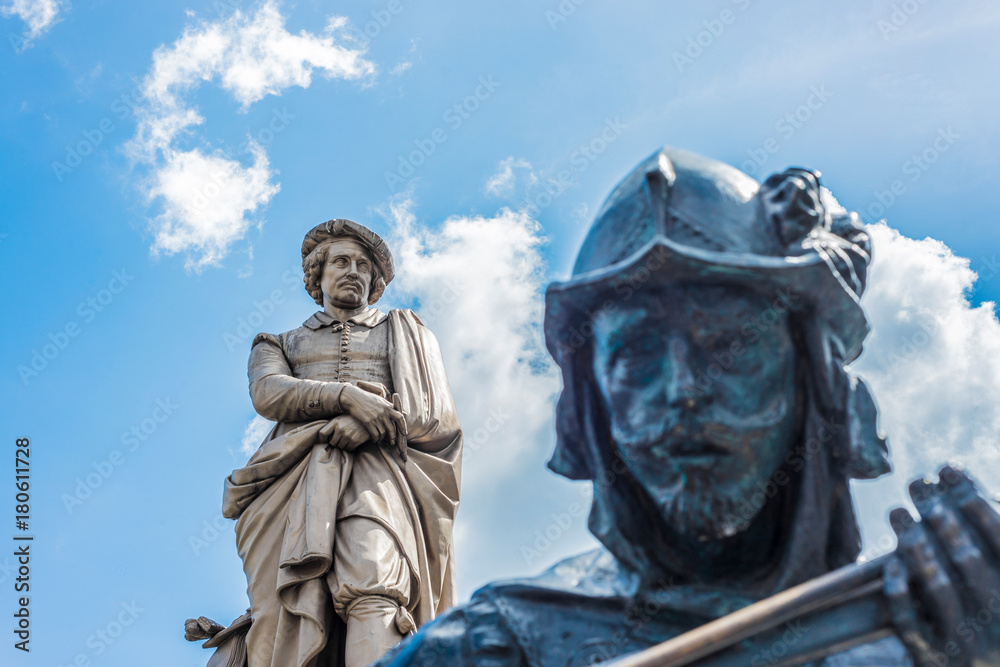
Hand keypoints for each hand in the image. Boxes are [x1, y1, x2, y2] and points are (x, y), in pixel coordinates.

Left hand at [319, 415, 369, 450]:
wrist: (368, 419)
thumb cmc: (352, 420)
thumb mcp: (341, 419)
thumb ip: (332, 426)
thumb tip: (323, 438)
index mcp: (335, 422)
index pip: (322, 433)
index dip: (322, 439)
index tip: (326, 440)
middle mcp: (340, 429)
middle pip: (332, 443)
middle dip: (336, 442)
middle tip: (341, 439)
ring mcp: (347, 435)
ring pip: (341, 447)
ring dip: (344, 445)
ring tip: (349, 439)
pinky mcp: (355, 440)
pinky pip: (349, 449)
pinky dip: (351, 447)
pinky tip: (354, 440)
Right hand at [339, 384, 406, 443]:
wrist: (354, 398)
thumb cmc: (368, 398)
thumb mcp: (381, 400)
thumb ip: (389, 407)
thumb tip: (399, 412)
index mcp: (388, 407)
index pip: (400, 418)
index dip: (403, 426)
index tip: (404, 433)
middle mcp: (383, 413)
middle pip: (391, 429)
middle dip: (392, 437)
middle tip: (392, 442)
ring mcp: (375, 418)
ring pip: (383, 433)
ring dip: (382, 438)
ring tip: (381, 440)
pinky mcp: (367, 422)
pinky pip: (374, 434)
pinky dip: (375, 439)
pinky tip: (374, 439)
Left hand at [884, 466, 999, 666]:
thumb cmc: (997, 618)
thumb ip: (992, 542)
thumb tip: (967, 489)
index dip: (975, 503)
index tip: (947, 469)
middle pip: (967, 559)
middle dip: (940, 516)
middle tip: (916, 484)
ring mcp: (968, 644)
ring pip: (938, 588)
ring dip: (915, 545)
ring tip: (896, 511)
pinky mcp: (935, 660)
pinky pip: (912, 624)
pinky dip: (901, 592)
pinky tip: (892, 563)